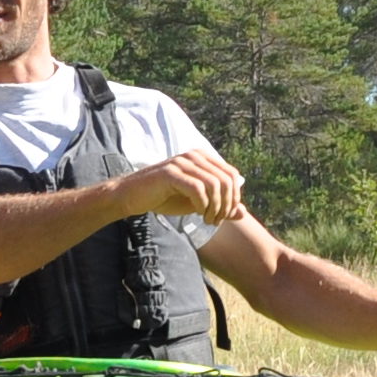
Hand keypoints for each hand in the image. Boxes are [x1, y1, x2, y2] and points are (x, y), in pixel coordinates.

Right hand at [123, 149, 245, 225]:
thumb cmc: (165, 198)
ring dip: (215, 207)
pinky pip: (197, 189)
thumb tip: (243, 212)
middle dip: (226, 204)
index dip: (234, 197)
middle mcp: (194, 155)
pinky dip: (202, 205)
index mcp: (203, 158)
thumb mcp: (197, 203)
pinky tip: (197, 214)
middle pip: (226, 180)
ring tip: (208, 219)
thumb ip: (220, 206)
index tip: (225, 214)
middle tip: (216, 220)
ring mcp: (182, 162)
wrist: (132, 197)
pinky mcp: (170, 173)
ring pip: (214, 184)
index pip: (232, 175)